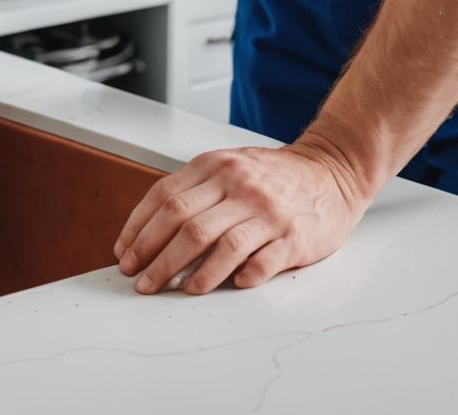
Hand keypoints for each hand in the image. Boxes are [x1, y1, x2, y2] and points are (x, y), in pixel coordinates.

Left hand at [112, 138, 368, 294]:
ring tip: (176, 290)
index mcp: (217, 166)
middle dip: (155, 256)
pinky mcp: (293, 235)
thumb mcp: (230, 166)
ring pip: (219, 242)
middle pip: (185, 222)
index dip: (139, 228)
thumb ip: (195, 190)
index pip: (165, 196)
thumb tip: (148, 230)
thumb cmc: (273, 177)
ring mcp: (266, 210)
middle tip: (141, 281)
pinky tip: (231, 286)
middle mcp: (238, 184)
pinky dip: (242, 275)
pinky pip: (262, 260)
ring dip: (191, 272)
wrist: (332, 171)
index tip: (125, 254)